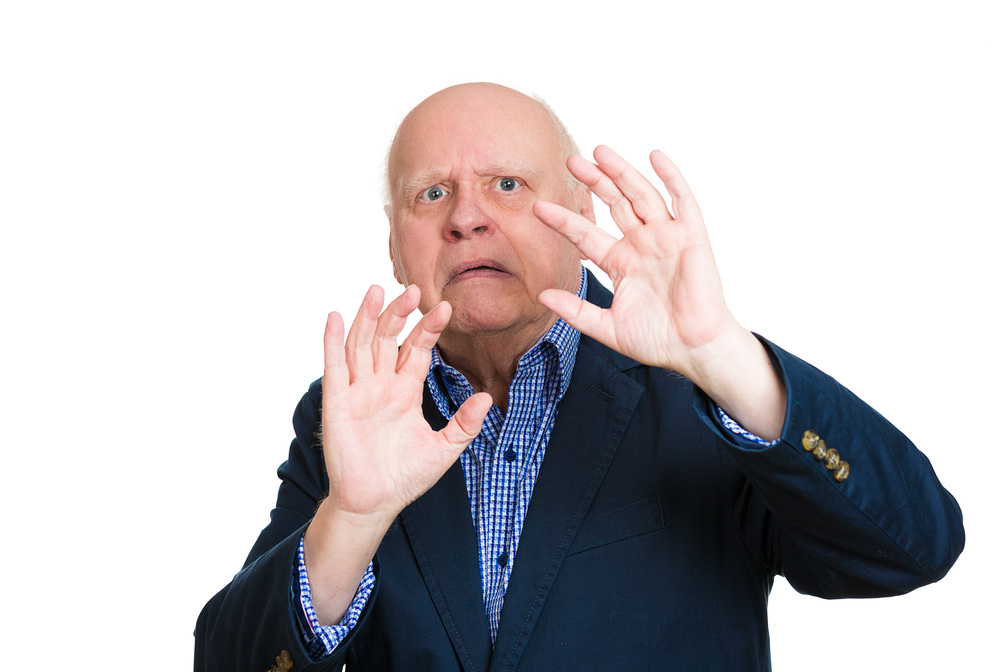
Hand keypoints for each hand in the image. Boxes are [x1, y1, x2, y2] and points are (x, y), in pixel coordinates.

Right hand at [320, 284, 490, 523]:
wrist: (374, 504)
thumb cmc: (405, 477)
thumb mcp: (443, 449)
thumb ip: (464, 424)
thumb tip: (486, 398)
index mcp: (405, 391)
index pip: (417, 351)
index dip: (428, 329)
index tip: (446, 308)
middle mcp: (380, 385)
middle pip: (388, 339)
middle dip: (400, 314)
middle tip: (414, 289)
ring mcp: (358, 391)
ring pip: (361, 345)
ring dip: (368, 317)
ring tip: (377, 290)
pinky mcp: (337, 403)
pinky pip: (334, 367)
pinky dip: (333, 341)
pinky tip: (338, 316)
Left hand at [533, 146, 738, 379]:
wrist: (694, 349)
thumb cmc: (657, 340)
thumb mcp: (607, 327)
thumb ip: (576, 311)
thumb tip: (542, 295)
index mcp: (621, 263)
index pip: (586, 235)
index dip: (564, 220)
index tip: (538, 208)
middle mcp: (642, 244)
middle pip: (614, 204)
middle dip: (594, 182)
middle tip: (570, 160)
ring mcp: (667, 238)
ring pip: (641, 196)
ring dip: (622, 172)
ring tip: (600, 151)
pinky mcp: (692, 237)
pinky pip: (682, 201)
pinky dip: (671, 177)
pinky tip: (655, 156)